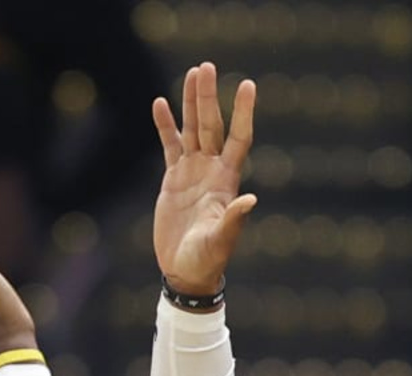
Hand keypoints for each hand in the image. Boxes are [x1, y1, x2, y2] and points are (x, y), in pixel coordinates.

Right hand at [151, 62, 257, 296]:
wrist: (186, 272)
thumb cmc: (207, 260)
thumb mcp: (221, 241)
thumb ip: (234, 219)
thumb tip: (250, 200)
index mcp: (226, 181)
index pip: (238, 138)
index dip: (243, 112)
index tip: (248, 84)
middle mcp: (211, 171)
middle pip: (212, 125)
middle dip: (209, 97)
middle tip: (206, 66)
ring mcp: (192, 172)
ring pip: (193, 129)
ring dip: (191, 103)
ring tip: (193, 72)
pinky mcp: (173, 180)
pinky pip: (170, 146)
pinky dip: (165, 125)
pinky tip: (161, 103)